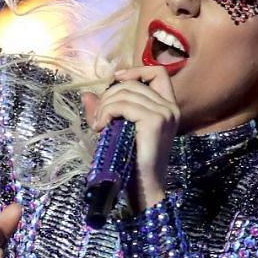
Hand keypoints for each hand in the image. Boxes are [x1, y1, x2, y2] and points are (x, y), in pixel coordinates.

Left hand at [82, 67, 178, 207]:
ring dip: (104, 107)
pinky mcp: (155, 120)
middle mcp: (170, 106)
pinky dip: (106, 113)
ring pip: (125, 93)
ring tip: (99, 125)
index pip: (158, 73)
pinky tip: (101, 128)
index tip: (116, 79)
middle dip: (108, 97)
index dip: (136, 70)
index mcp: (167, 106)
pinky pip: (123, 105)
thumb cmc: (130, 161)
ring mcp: (165, 113)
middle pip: (132, 84)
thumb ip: (104, 111)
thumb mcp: (116, 130)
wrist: (142, 186)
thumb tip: (86, 94)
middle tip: (99, 119)